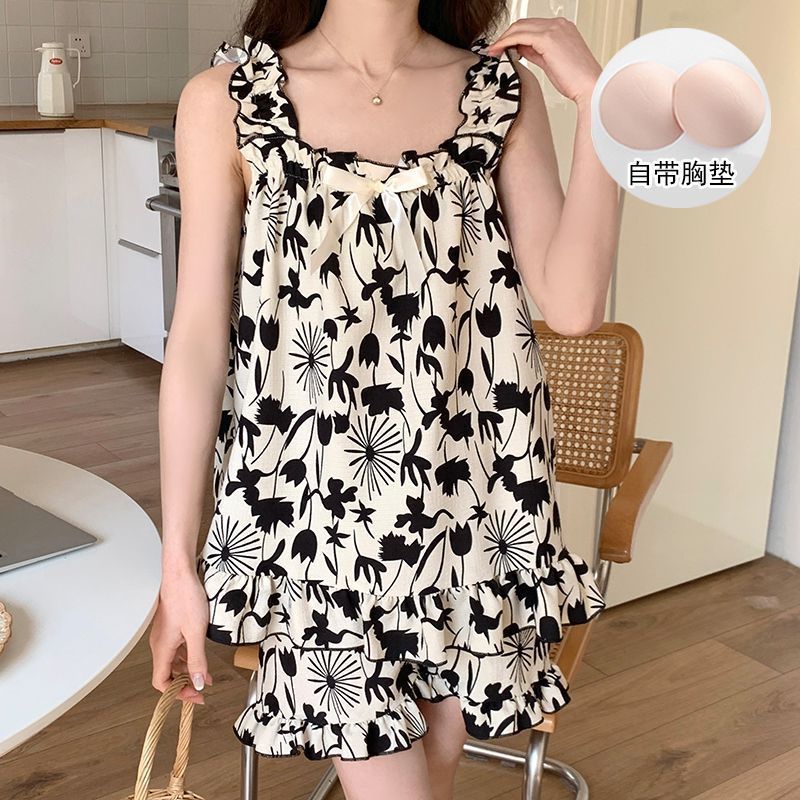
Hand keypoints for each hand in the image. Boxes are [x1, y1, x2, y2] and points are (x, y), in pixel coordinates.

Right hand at [149, 564, 212, 703]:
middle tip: (202, 688)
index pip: (162, 682)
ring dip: (188, 670)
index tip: (196, 696)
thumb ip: (197, 660)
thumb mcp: (196, 632)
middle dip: (185, 684)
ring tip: (206, 674)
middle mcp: (160, 644)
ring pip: (173, 661)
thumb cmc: (185, 598)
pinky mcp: (171, 626)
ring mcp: (165, 635)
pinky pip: (177, 649)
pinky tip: (200, 654)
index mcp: (162, 649)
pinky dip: (188, 656)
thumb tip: (199, 683)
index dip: (178, 693)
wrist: (180, 574)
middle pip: (167, 674)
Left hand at [485, 17, 601, 106]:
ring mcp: (554, 29)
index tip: (502, 48)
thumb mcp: (551, 63)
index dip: (514, 36)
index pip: (531, 26)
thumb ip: (536, 53)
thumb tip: (521, 49)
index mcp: (562, 28)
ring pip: (520, 27)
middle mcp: (559, 25)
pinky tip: (499, 51)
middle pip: (523, 23)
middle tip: (494, 50)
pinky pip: (520, 36)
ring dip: (503, 38)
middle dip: (506, 36)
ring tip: (494, 51)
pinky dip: (506, 42)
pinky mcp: (548, 38)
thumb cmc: (575, 81)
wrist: (589, 87)